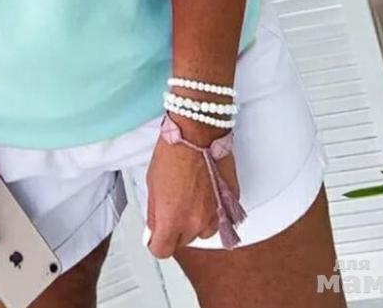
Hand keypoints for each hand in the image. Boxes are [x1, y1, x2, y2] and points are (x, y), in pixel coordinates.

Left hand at [143, 114, 239, 258]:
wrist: (198, 132)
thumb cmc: (173, 151)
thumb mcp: (152, 182)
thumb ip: (154, 211)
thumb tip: (153, 229)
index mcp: (172, 219)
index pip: (162, 250)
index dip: (156, 242)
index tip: (156, 234)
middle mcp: (196, 223)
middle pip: (183, 241)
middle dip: (176, 229)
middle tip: (173, 206)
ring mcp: (216, 214)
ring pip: (203, 232)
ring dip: (196, 221)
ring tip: (191, 197)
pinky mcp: (230, 203)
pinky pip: (220, 217)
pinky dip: (212, 210)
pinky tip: (205, 190)